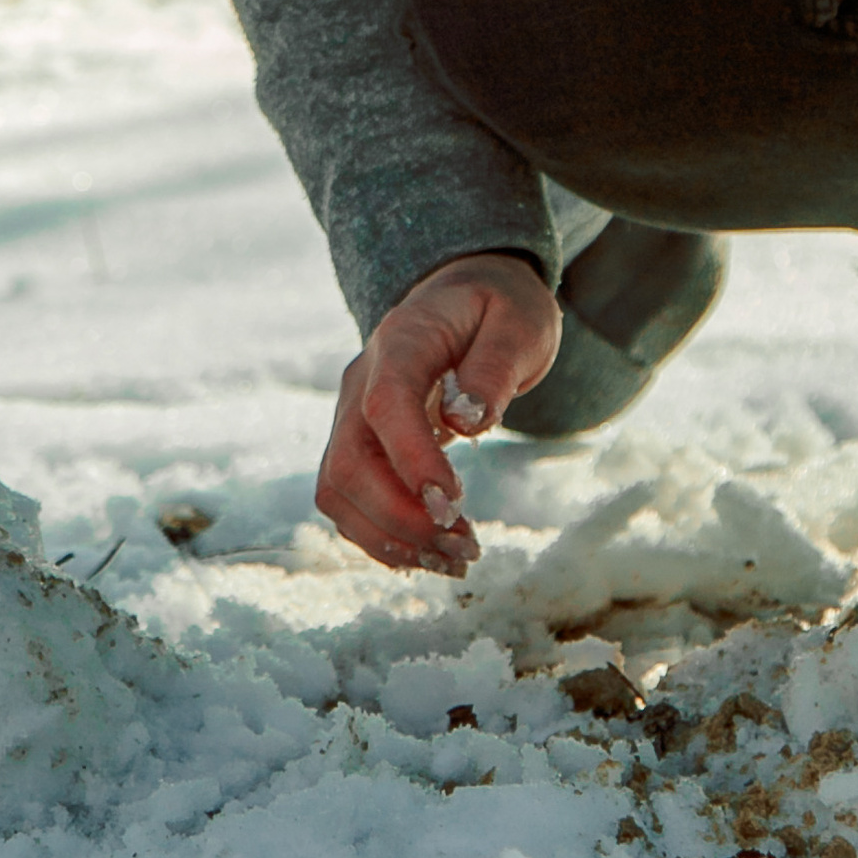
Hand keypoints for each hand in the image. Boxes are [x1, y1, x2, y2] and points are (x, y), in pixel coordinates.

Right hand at [315, 251, 561, 574]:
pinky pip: (349, 501)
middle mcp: (361, 381)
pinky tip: (430, 552)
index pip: (387, 404)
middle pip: (349, 461)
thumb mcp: (519, 324)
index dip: (411, 461)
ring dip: (391, 537)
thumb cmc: (498, 311)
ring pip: (339, 490)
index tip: (453, 506)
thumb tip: (467, 420)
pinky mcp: (357, 446)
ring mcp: (352, 415)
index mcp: (402, 340)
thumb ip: (495, 366)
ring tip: (455, 559)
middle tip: (467, 548)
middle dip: (401, 518)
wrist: (466, 299)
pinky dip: (383, 537)